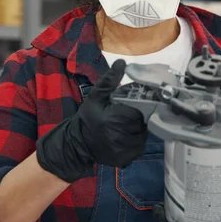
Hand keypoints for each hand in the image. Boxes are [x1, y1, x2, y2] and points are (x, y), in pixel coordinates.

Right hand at [36, 59, 147, 182]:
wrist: (78, 144)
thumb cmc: (88, 118)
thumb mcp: (96, 97)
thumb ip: (109, 80)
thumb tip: (122, 62)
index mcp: (114, 119)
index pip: (138, 110)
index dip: (135, 108)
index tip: (126, 108)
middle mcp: (121, 136)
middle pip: (142, 123)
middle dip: (136, 118)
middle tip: (124, 117)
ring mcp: (125, 150)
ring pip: (143, 135)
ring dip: (137, 130)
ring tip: (124, 127)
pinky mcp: (127, 159)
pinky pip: (140, 147)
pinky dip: (136, 141)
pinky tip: (124, 138)